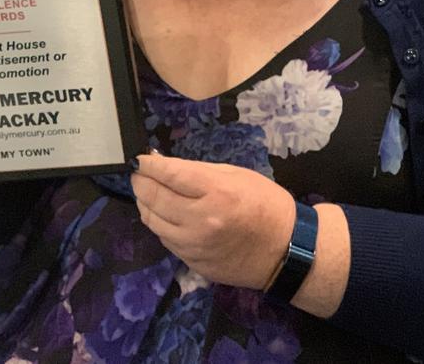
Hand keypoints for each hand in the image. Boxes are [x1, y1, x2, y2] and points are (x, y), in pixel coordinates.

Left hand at [131, 153, 294, 288]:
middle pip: (154, 198)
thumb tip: (165, 165)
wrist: (285, 250)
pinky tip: (164, 214)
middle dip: (141, 182)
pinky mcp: (193, 263)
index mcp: (216, 192)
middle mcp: (201, 221)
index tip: (139, 159)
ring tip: (147, 192)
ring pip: (153, 222)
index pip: (169, 174)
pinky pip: (166, 240)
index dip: (149, 165)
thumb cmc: (265, 203)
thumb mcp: (236, 175)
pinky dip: (160, 223)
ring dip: (145, 203)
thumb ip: (198, 171)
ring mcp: (195, 246)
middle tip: (138, 173)